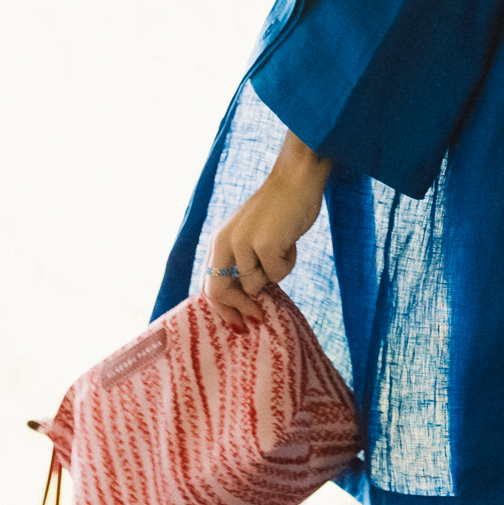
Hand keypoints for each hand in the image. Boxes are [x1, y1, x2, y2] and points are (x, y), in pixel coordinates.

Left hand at [206, 140, 329, 322]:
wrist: (295, 181)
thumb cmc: (278, 211)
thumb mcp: (249, 237)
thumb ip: (242, 262)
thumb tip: (249, 299)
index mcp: (217, 242)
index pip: (208, 285)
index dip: (222, 308)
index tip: (238, 322)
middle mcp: (223, 243)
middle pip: (217, 292)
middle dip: (238, 308)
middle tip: (256, 318)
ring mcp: (242, 243)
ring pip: (255, 285)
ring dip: (274, 273)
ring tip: (283, 249)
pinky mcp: (264, 245)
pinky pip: (277, 275)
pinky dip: (288, 263)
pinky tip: (290, 242)